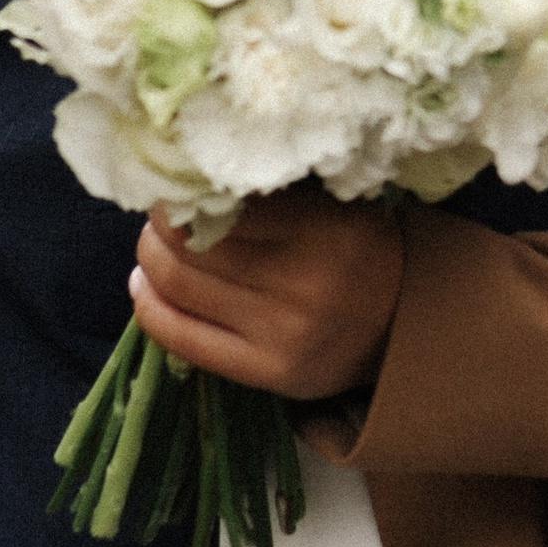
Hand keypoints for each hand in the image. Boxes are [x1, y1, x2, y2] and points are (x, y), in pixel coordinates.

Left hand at [129, 188, 404, 397]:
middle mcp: (300, 284)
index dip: (185, 189)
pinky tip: (144, 286)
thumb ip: (275, 192)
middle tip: (158, 210)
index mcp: (323, 230)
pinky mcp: (264, 373)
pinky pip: (182, 339)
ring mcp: (280, 334)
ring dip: (150, 259)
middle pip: (193, 246)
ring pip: (179, 288)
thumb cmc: (360, 250)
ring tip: (152, 244)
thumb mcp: (335, 205)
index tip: (176, 178)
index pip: (227, 203)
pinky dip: (149, 308)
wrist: (403, 326)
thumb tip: (194, 173)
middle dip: (160, 223)